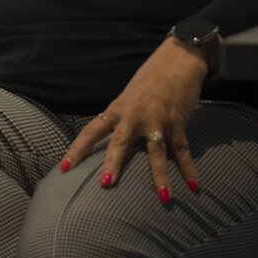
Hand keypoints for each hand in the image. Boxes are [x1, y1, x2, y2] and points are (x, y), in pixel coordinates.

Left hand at [59, 37, 206, 202]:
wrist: (177, 59)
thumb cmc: (151, 79)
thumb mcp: (129, 97)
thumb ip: (122, 118)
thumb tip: (113, 139)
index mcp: (117, 110)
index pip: (91, 131)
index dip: (77, 150)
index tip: (64, 168)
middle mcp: (133, 115)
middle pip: (119, 142)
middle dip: (113, 164)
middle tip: (105, 185)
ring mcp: (156, 118)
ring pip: (156, 152)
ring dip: (160, 176)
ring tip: (163, 198)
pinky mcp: (176, 121)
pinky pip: (182, 150)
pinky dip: (188, 169)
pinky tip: (193, 186)